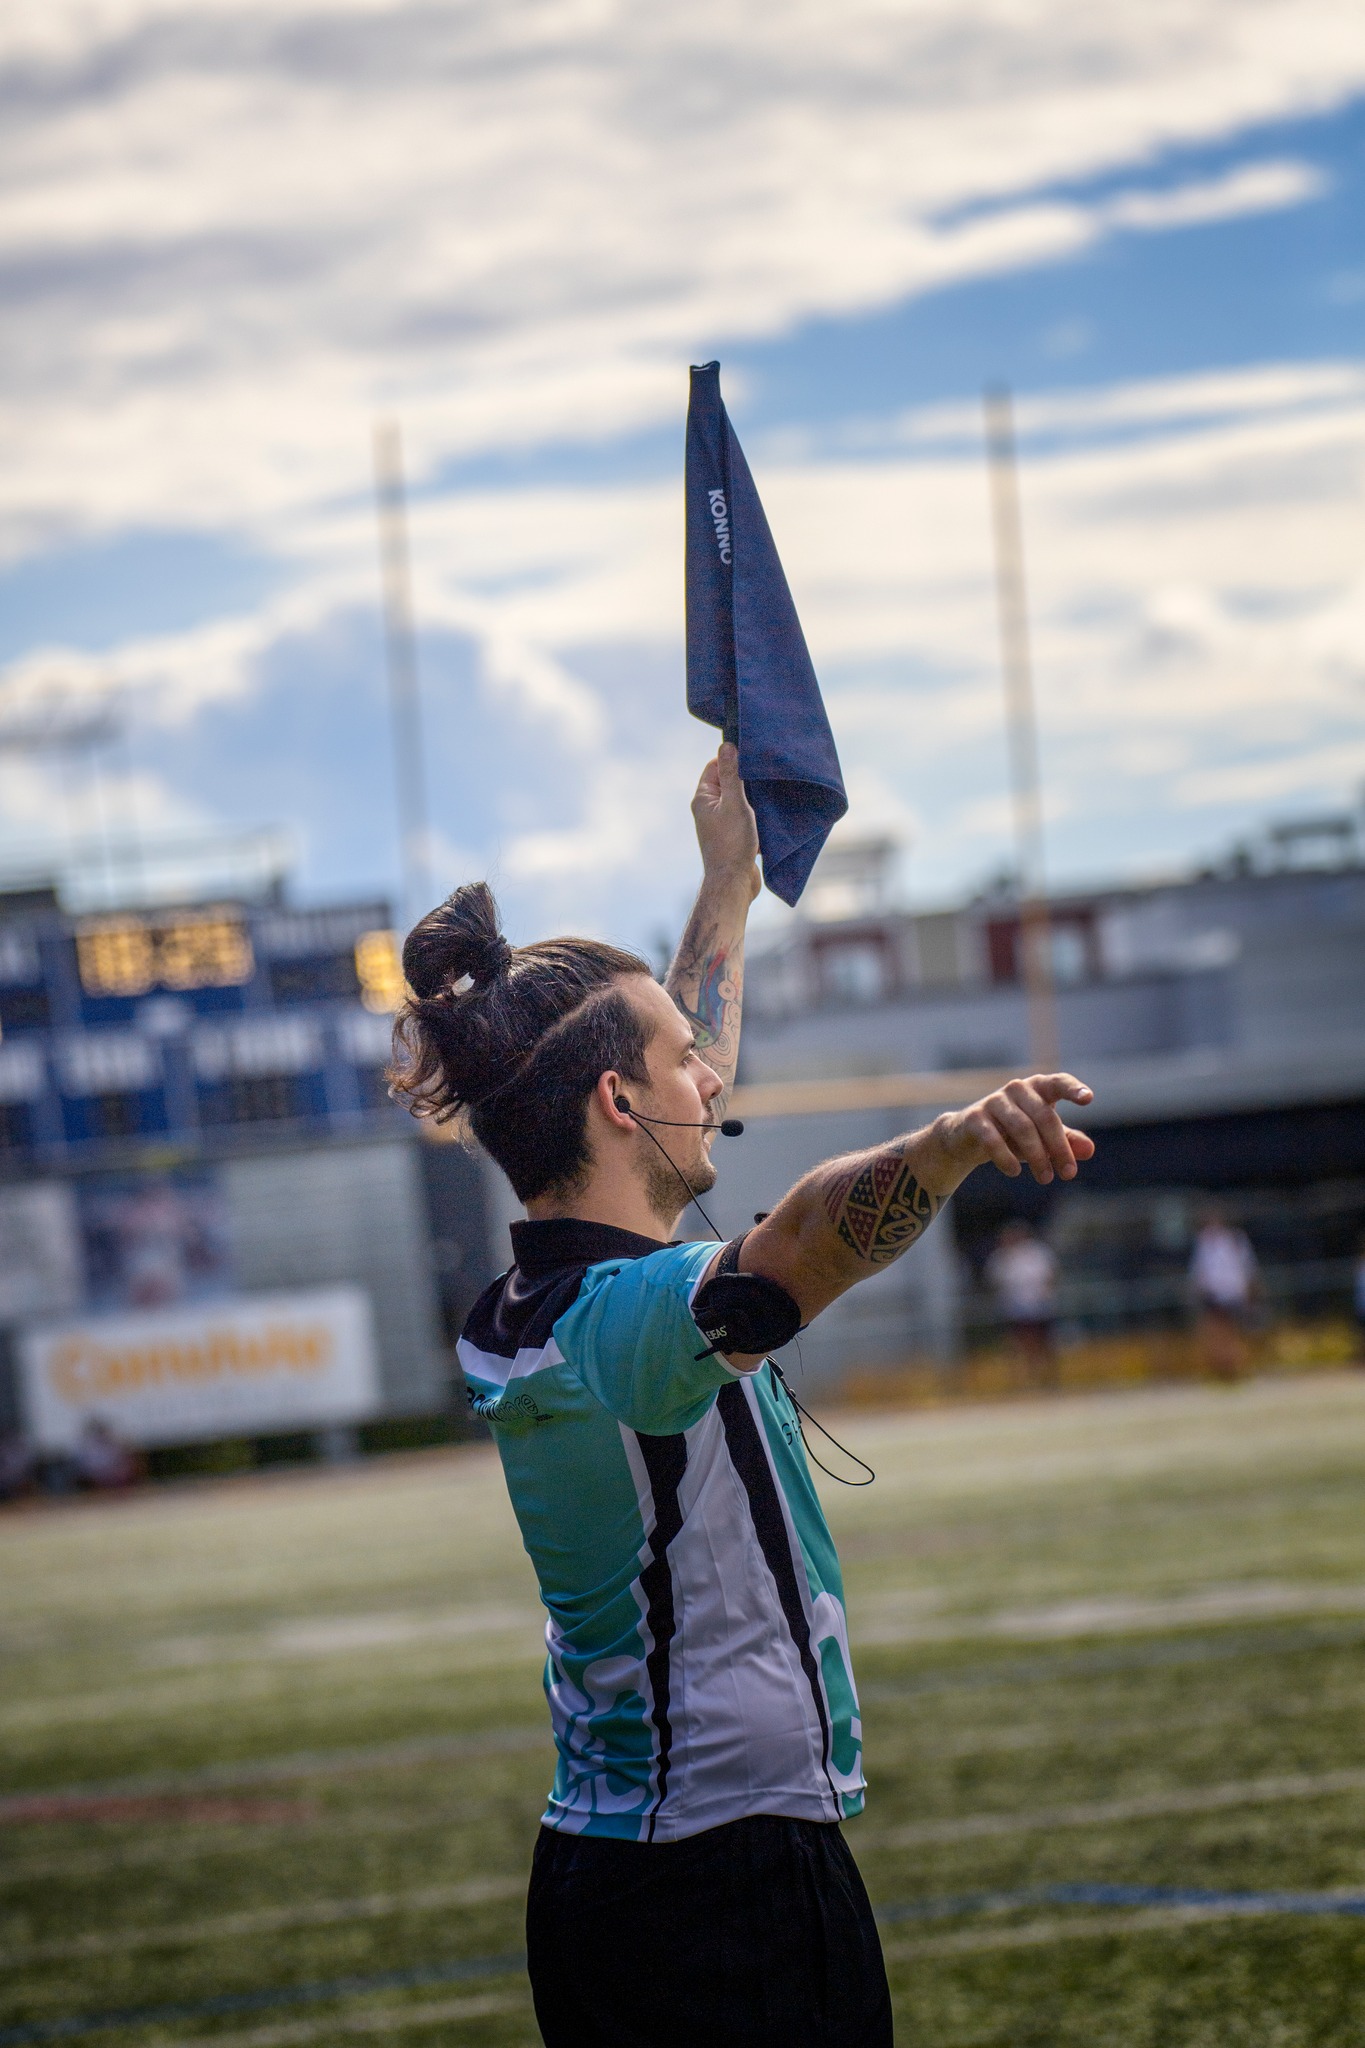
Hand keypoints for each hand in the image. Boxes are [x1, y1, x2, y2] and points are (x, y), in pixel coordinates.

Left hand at [692, 744, 759, 897]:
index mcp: (703, 798)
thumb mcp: (734, 803)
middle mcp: (709, 809)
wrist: (734, 883)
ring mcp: (721, 823)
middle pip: (728, 781)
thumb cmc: (732, 843)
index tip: (752, 756)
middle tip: (765, 772)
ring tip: (770, 791)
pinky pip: (745, 816)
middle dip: (745, 777)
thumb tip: (727, 746)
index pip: (714, 766)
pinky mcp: (734, 836)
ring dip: (753, 796)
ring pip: (739, 799)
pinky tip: (770, 810)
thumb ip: (731, 775)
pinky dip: (756, 812)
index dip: (732, 759)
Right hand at [934, 1074, 1094, 1187]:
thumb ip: (1067, 1141)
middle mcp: (1017, 1089)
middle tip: (1069, 1174)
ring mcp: (994, 1101)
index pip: (1058, 1082)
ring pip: (1022, 1127)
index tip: (1088, 1099)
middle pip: (1044, 1117)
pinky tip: (1014, 1171)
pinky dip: (1005, 1156)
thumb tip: (1089, 1150)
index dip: (1073, 1089)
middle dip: (1058, 1147)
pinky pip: (993, 1138)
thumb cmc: (1013, 1133)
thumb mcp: (1043, 1138)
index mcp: (1038, 1088)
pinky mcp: (974, 1118)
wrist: (966, 1138)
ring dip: (1037, 1156)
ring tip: (1046, 1178)